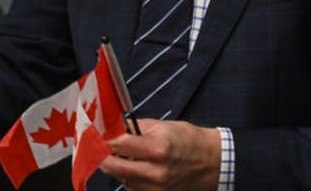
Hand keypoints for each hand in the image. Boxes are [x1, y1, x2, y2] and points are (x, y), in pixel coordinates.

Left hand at [99, 119, 219, 190]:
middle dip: (103, 156)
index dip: (103, 139)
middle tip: (100, 148)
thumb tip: (112, 129)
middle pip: (113, 167)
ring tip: (124, 156)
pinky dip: (129, 178)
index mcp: (157, 149)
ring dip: (117, 167)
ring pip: (121, 179)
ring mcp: (157, 188)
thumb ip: (135, 129)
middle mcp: (156, 172)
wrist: (213, 162)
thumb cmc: (189, 140)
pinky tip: (136, 168)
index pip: (117, 145)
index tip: (97, 135)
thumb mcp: (162, 126)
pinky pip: (133, 188)